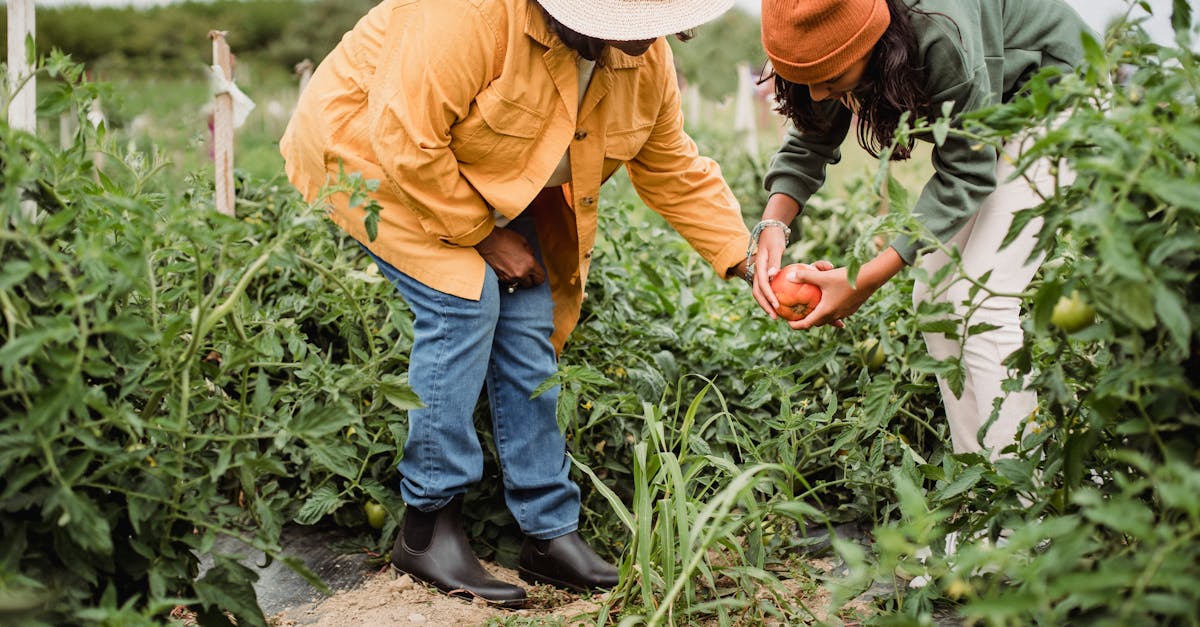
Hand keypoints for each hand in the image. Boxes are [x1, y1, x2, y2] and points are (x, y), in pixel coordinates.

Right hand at [474, 228, 545, 288]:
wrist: (487, 241)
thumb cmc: (505, 239)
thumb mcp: (524, 242)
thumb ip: (530, 253)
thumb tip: (532, 260)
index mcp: (529, 264)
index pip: (540, 279)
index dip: (538, 276)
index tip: (536, 274)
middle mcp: (521, 273)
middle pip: (529, 284)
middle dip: (528, 279)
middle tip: (525, 271)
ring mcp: (510, 277)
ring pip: (518, 284)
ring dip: (518, 278)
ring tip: (513, 267)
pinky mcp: (500, 278)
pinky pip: (509, 282)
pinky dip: (509, 277)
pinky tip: (506, 267)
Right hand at [749, 226, 789, 318]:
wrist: (769, 230)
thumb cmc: (774, 238)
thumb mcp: (775, 247)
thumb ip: (774, 261)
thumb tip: (773, 275)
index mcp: (759, 266)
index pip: (762, 285)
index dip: (768, 296)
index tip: (777, 306)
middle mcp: (757, 272)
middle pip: (757, 293)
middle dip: (765, 306)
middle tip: (775, 317)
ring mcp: (759, 274)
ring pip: (759, 292)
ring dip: (766, 304)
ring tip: (775, 314)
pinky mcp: (763, 275)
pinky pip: (765, 289)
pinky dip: (769, 298)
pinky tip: (779, 304)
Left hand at [782, 248, 904, 329]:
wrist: (870, 278)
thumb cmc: (845, 278)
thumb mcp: (823, 276)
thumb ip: (805, 276)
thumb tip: (789, 276)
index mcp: (826, 311)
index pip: (807, 324)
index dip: (796, 325)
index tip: (788, 323)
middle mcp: (835, 315)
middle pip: (817, 322)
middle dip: (807, 321)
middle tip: (799, 314)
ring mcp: (845, 313)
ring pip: (828, 318)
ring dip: (820, 316)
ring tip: (813, 309)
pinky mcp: (852, 308)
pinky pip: (838, 313)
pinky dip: (831, 310)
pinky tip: (830, 301)